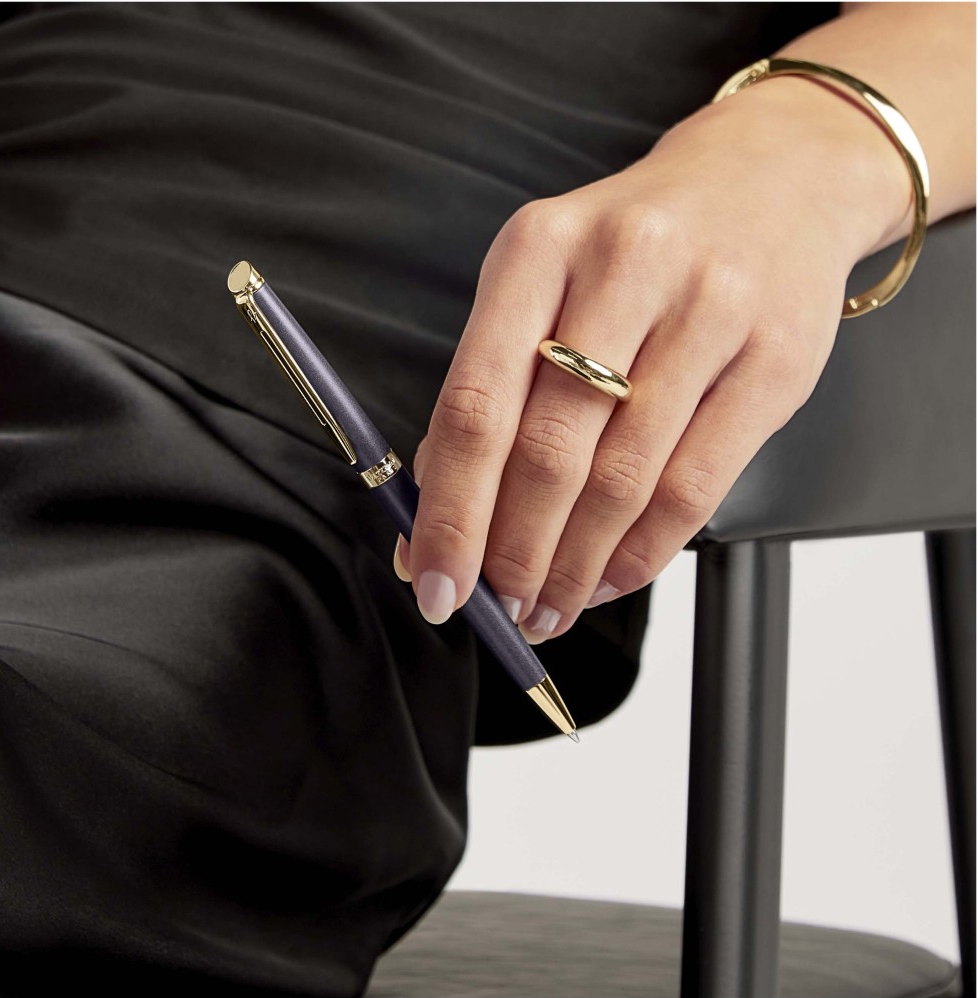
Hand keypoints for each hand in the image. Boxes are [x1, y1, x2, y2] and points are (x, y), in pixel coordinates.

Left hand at [395, 77, 907, 641]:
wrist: (772, 180)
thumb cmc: (636, 247)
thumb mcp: (543, 281)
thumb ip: (489, 389)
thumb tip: (436, 509)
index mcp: (539, 250)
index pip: (476, 405)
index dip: (449, 511)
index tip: (432, 579)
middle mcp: (624, 271)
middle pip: (548, 452)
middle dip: (512, 554)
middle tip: (497, 606)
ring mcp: (710, 313)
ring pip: (623, 481)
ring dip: (574, 566)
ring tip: (549, 605)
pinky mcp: (775, 362)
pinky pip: (695, 488)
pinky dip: (642, 554)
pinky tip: (610, 576)